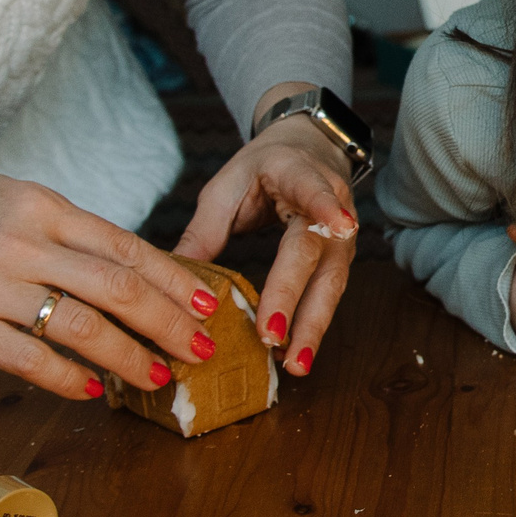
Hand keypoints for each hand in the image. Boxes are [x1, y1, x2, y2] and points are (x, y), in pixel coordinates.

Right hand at [0, 138, 209, 400]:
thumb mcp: (14, 199)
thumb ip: (67, 232)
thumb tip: (131, 270)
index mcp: (42, 206)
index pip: (125, 245)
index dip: (172, 278)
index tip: (206, 301)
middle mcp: (21, 243)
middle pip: (115, 286)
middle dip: (166, 321)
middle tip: (199, 346)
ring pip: (78, 327)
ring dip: (126, 354)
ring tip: (156, 372)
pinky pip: (27, 360)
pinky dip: (68, 377)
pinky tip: (94, 387)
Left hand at [174, 85, 358, 378]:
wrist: (309, 152)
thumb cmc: (263, 168)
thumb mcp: (228, 185)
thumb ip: (205, 228)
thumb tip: (173, 278)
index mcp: (301, 174)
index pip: (313, 190)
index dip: (324, 207)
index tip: (338, 224)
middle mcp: (334, 206)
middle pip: (315, 253)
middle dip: (294, 296)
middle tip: (273, 337)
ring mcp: (342, 237)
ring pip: (331, 284)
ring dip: (312, 326)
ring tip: (295, 364)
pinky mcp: (339, 261)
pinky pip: (327, 296)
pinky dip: (311, 327)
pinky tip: (295, 357)